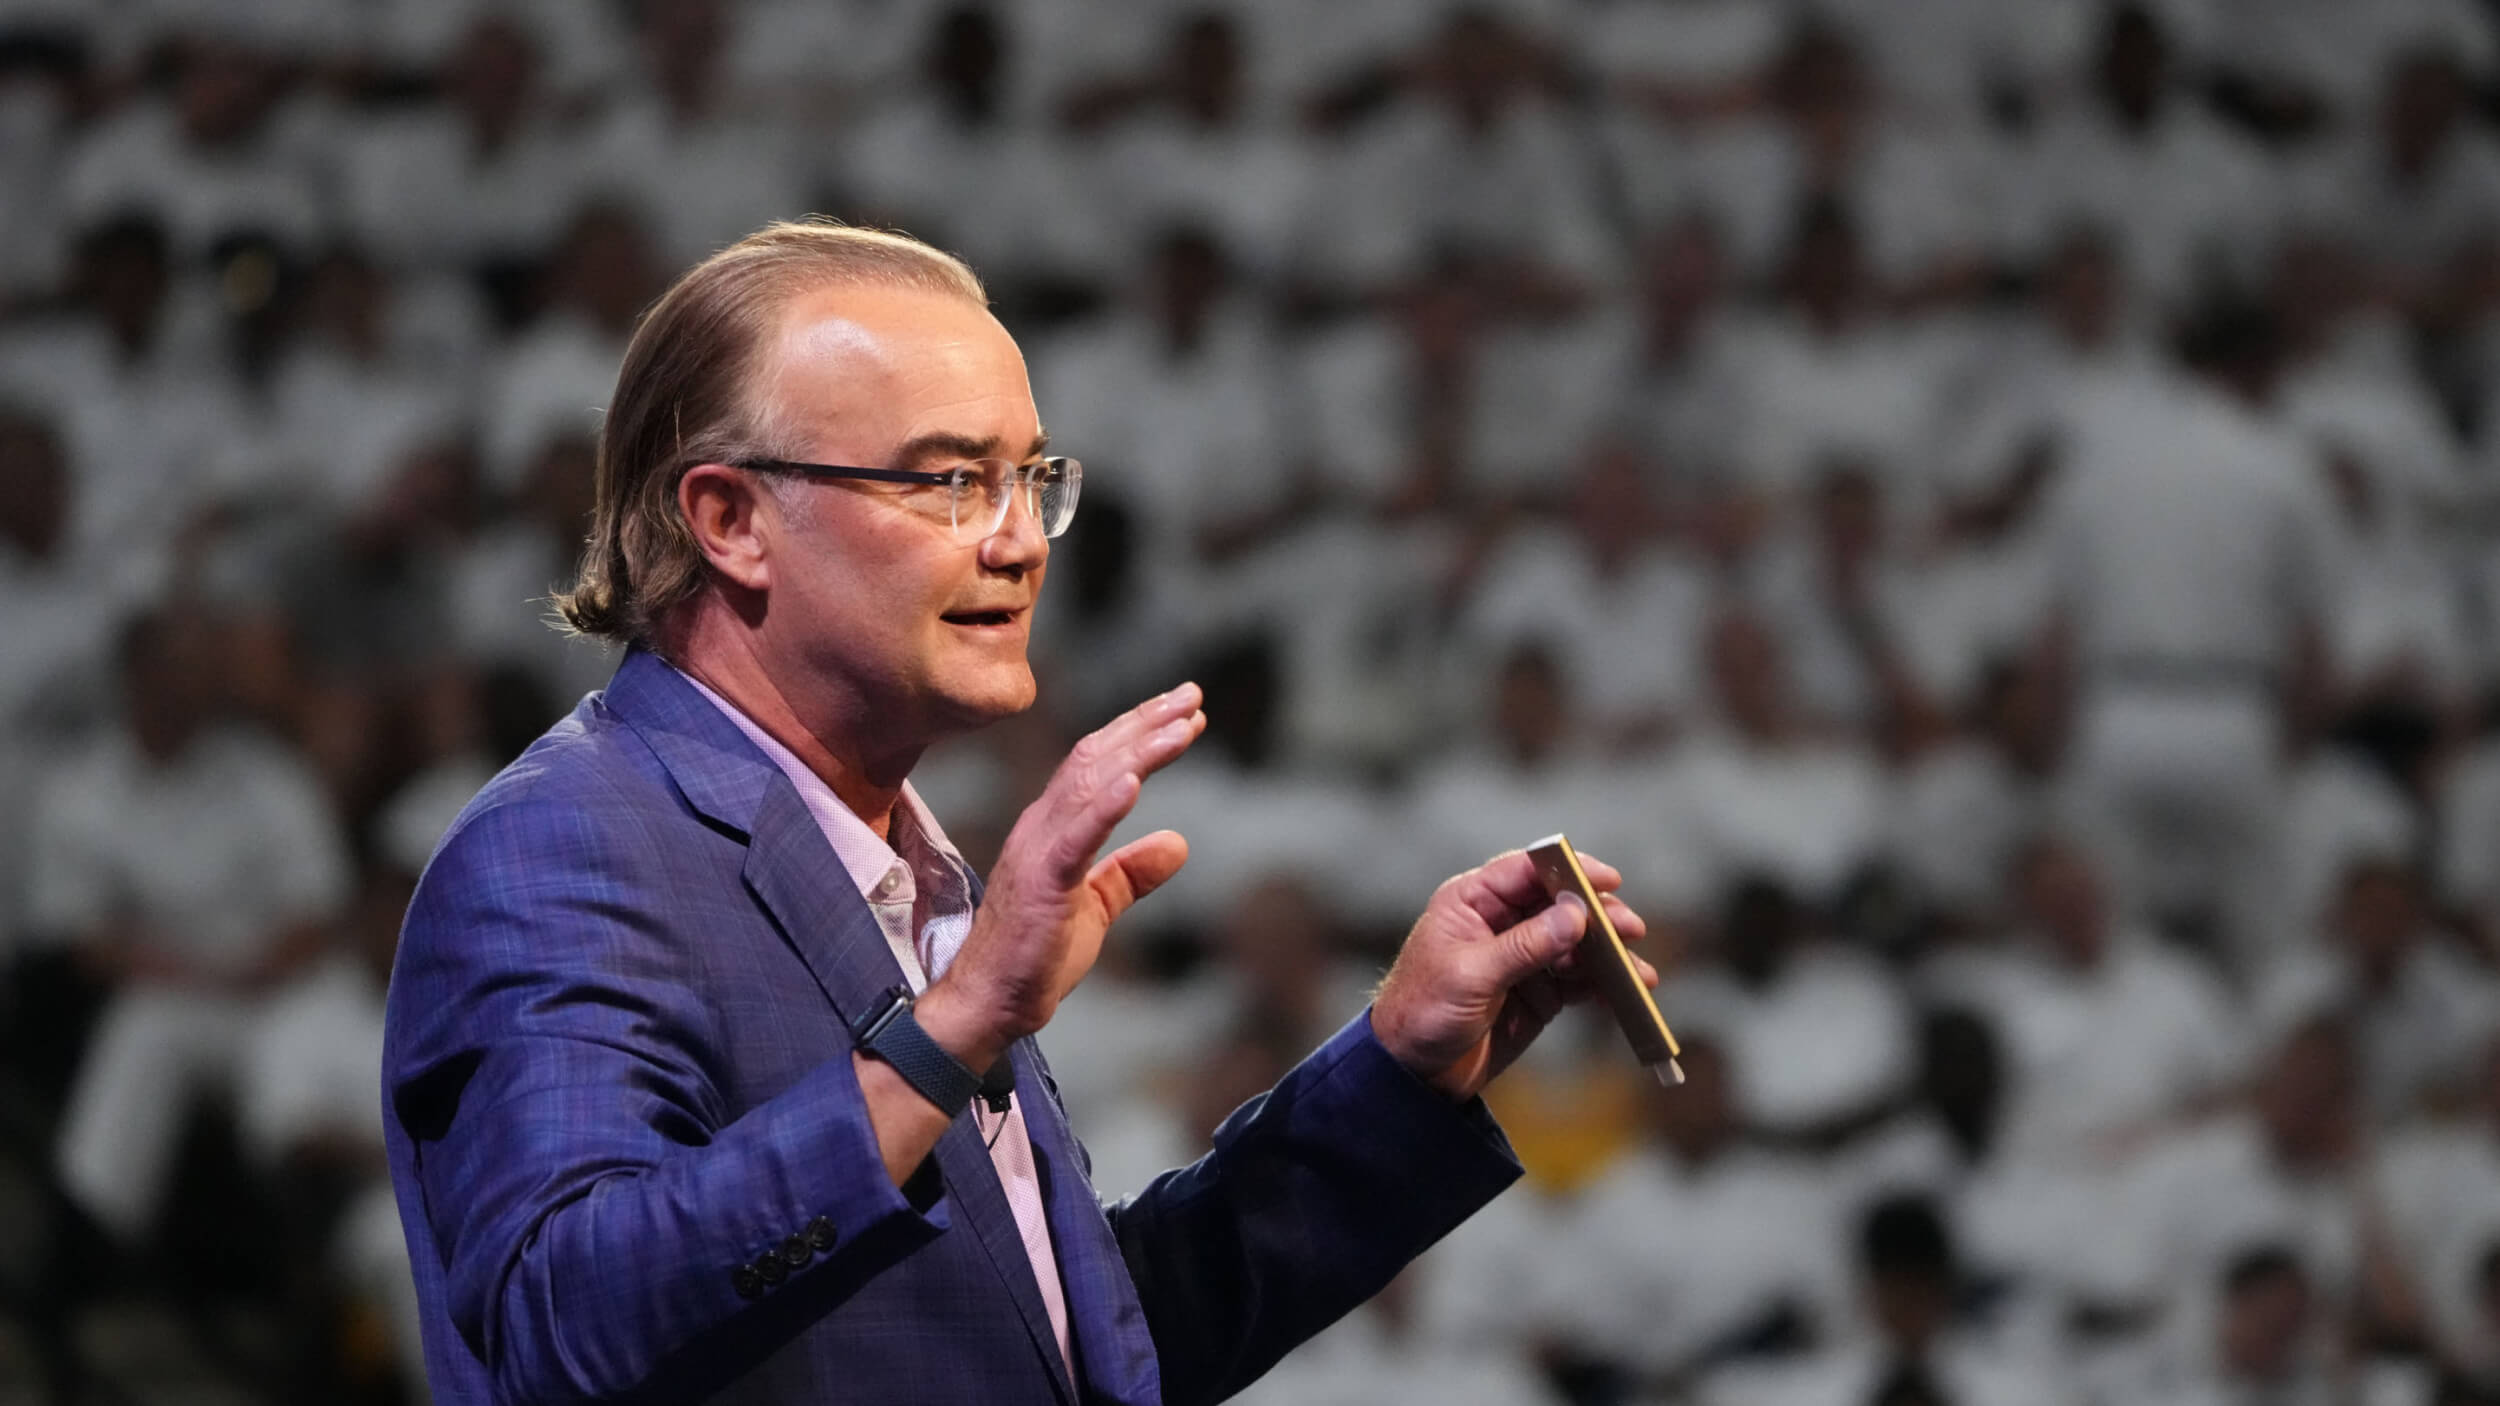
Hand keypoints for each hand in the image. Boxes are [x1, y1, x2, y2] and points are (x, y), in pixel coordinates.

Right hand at [919, 683, 1205, 1067]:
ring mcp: (1038, 850)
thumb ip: (1132, 872)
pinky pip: (1076, 836)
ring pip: (1091, 784)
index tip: (1184, 711)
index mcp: (1054, 828)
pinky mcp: (1042, 883)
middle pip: (1097, 758)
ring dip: (1140, 750)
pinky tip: (1134, 780)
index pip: (1098, 764)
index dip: (1140, 732)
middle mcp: (1042, 825)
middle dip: (1146, 723)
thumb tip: (1177, 842)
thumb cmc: (1036, 955)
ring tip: (1182, 725)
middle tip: (1193, 695)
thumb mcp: (1098, 906)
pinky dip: (1105, 806)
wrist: (992, 1003)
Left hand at [1371, 850, 1654, 1100]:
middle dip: (1598, 917)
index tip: (1608, 880)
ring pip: (1575, 944)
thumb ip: (1524, 946)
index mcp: (1471, 903)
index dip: (1569, 870)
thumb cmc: (1421, 1013)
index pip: (1527, 871)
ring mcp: (1522, 958)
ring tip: (1638, 973)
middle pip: (1560, 905)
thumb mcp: (1470, 976)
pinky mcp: (1537, 992)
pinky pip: (1577, 980)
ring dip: (1608, 955)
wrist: (1412, 1074)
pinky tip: (1625, 992)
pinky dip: (1602, 985)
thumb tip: (1574, 915)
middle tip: (1630, 930)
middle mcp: (1500, 923)